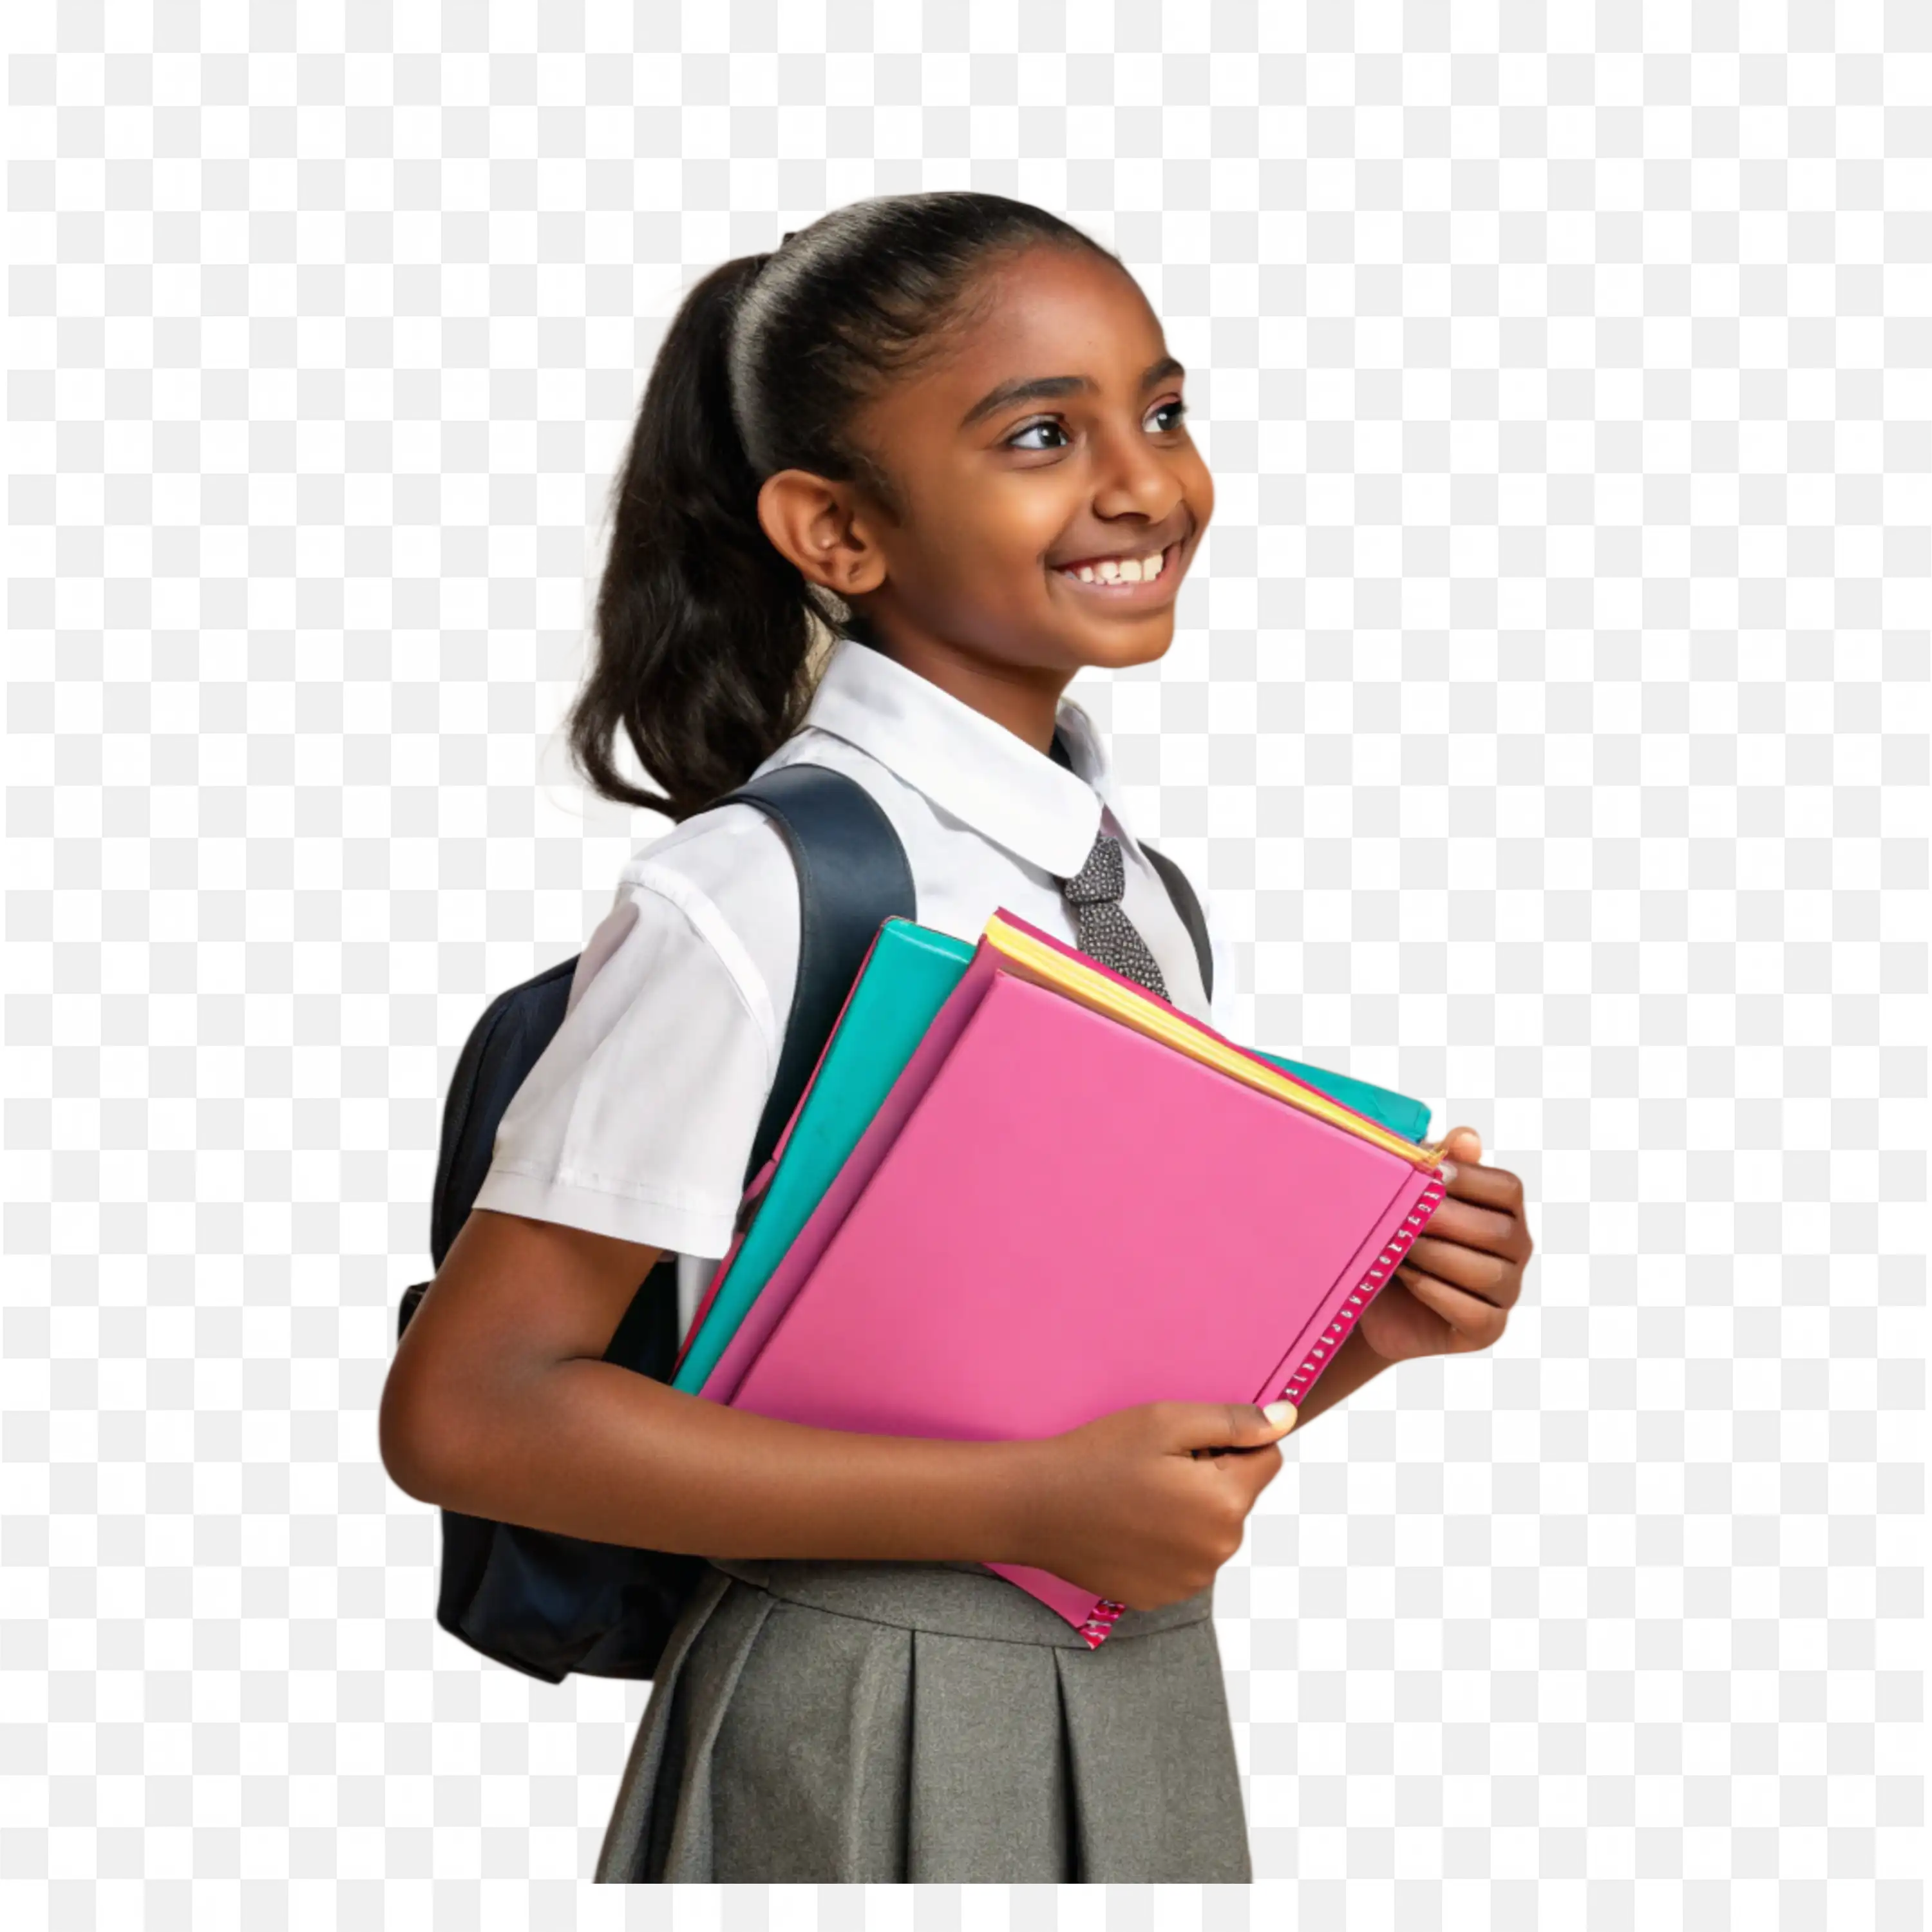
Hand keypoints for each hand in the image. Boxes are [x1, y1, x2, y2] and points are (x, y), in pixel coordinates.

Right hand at [1019, 1400, 1297, 1612]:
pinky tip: (1130, 1526)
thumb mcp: (1166, 1421)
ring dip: (1191, 1511)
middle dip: (1211, 1477)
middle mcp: (1218, 1551)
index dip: (1230, 1443)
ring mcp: (1191, 1581)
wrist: (1036, 1507)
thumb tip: (1286, 1419)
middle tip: (1155, 1467)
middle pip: (1239, 1497)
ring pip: (1213, 1529)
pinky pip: (1187, 1559)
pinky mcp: (1164, 1597)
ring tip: (1139, 1496)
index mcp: (1225, 1503)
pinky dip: (1168, 1542)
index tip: (1186, 1444)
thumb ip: (1234, 1421)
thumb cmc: (1098, 1456)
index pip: (1268, 1459)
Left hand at [1356, 1126, 1533, 1365]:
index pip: (1508, 1188)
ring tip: (1399, 1248)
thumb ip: (1438, 1161)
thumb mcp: (1408, 1193)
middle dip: (1445, 1220)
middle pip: (1499, 1231)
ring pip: (1487, 1274)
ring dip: (1436, 1256)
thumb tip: (1467, 1138)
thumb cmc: (1394, 1235)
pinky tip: (1408, 1279)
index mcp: (1504, 1210)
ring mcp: (1507, 1292)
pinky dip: (1436, 1293)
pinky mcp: (1489, 1330)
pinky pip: (1475, 1313)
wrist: (1369, 1297)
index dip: (1470, 1177)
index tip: (1428, 1172)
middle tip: (1402, 1214)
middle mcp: (1516, 1250)